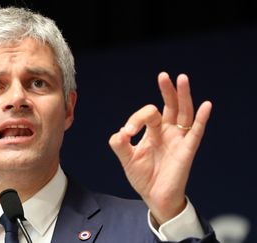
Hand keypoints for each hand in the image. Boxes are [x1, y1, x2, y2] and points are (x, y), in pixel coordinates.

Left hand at [108, 72, 211, 223]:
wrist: (154, 197)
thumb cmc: (143, 176)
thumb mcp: (127, 159)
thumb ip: (120, 145)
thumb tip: (120, 132)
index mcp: (153, 131)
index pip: (148, 114)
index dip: (136, 120)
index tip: (126, 133)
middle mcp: (167, 131)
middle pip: (170, 106)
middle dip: (167, 91)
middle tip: (164, 75)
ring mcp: (178, 139)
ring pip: (184, 113)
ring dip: (183, 96)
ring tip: (182, 79)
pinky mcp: (187, 150)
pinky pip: (196, 132)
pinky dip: (202, 119)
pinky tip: (205, 105)